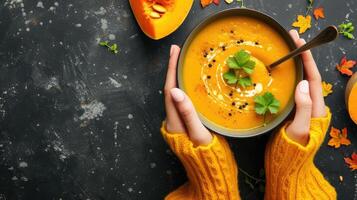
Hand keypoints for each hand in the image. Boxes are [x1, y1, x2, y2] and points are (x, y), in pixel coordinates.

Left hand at [164, 45, 211, 145]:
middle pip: (171, 90)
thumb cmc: (207, 155)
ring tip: (182, 61)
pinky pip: (184, 100)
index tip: (174, 52)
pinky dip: (186, 87)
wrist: (211, 171)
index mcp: (174, 122)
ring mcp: (179, 122)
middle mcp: (173, 120)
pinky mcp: (187, 123)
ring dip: (178, 77)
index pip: (170, 90)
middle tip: (177, 51)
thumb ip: (188, 113)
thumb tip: (175, 91)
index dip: (172, 69)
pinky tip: (191, 82)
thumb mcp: (198, 134)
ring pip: (177, 95)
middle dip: (173, 70)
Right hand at [285, 30, 326, 145]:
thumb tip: (303, 83)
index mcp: (315, 107)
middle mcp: (310, 104)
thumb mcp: (299, 130)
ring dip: (294, 63)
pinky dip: (285, 76)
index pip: (313, 77)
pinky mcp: (289, 110)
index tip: (299, 43)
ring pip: (298, 80)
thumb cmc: (293, 150)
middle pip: (308, 75)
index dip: (307, 59)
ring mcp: (299, 107)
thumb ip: (303, 108)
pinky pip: (289, 88)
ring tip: (285, 49)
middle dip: (302, 55)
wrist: (287, 165)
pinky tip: (277, 70)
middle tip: (291, 38)